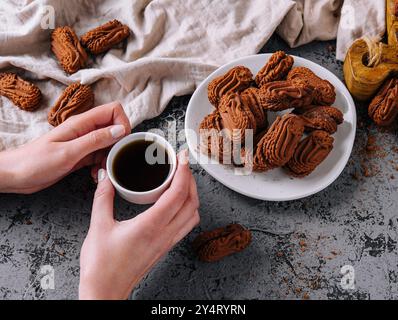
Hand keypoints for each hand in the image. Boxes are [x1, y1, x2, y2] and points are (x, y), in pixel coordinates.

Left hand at [0, 102, 130, 193]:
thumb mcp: (69, 152)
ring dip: (110, 157)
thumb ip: (96, 140)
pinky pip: (100, 156)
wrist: (16, 175)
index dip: (122, 123)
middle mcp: (85, 130)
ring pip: (109, 144)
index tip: (121, 142)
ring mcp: (83, 142)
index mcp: (81, 123)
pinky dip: (102, 165)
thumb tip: (120, 130)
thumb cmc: (36, 162)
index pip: (113, 110)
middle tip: (112, 159)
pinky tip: (93, 174)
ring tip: (101, 170)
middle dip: (118, 144)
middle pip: (114, 128)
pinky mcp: (81, 155)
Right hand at [79, 150, 199, 299]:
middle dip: (191, 179)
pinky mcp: (165, 247)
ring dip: (192, 195)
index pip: (177, 194)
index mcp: (150, 225)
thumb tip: (106, 177)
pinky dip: (189, 209)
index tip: (182, 157)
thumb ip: (103, 197)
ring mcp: (167, 242)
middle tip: (183, 164)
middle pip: (191, 202)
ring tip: (182, 181)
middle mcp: (164, 234)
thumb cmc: (101, 265)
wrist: (105, 291)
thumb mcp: (98, 226)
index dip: (184, 172)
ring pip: (193, 214)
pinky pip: (187, 225)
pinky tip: (177, 203)